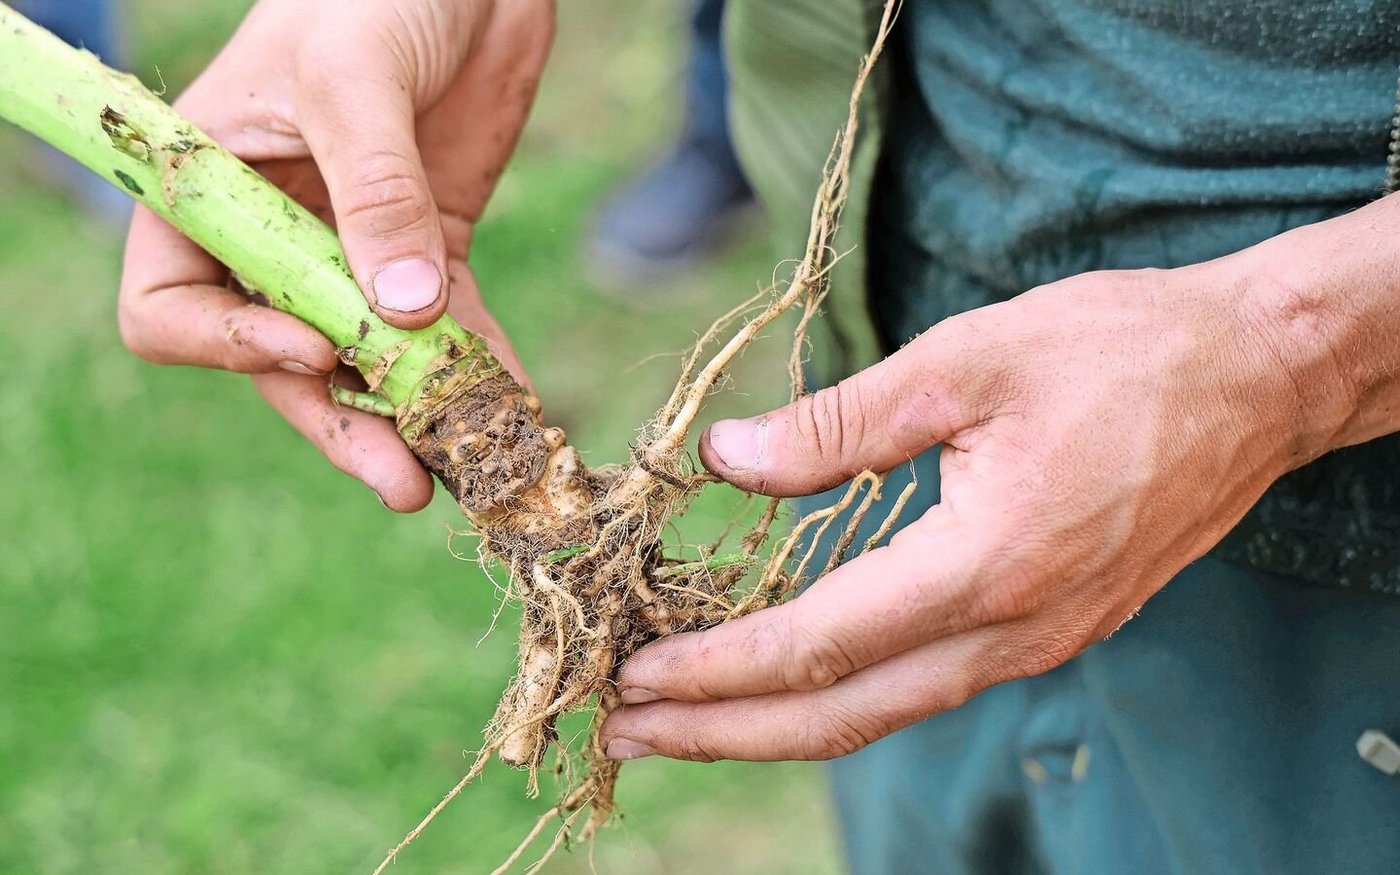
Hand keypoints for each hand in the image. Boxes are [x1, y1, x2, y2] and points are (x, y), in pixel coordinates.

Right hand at [117, 0, 553, 509]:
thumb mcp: (354, 76)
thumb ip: (373, 191)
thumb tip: (400, 313)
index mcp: (210, 191)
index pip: (172, 307)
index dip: (230, 346)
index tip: (313, 345)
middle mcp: (275, 236)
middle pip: (284, 360)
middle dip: (341, 422)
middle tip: (402, 481)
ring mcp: (357, 251)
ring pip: (371, 362)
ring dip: (416, 419)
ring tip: (467, 471)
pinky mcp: (432, 250)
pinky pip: (450, 330)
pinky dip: (482, 372)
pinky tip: (517, 411)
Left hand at [599, 250, 1359, 761]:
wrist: (1260, 378)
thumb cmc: (1123, 351)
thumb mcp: (969, 359)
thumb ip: (840, 421)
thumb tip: (726, 459)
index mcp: (987, 564)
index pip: (818, 645)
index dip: (716, 669)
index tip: (633, 673)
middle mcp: (1015, 630)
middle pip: (841, 714)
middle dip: (723, 731)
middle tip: (624, 729)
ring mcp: (1041, 641)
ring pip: (884, 711)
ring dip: (774, 722)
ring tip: (684, 720)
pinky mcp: (1053, 628)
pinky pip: (927, 684)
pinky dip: (843, 693)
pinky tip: (793, 676)